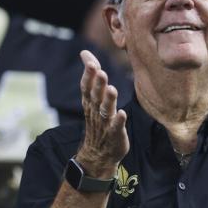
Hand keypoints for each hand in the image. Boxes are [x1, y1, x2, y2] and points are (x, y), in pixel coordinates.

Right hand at [75, 50, 128, 177]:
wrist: (98, 154)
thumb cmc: (98, 120)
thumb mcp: (93, 97)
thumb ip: (92, 75)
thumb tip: (85, 52)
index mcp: (90, 103)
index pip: (87, 87)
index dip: (88, 76)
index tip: (90, 62)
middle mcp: (95, 112)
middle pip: (95, 97)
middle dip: (97, 85)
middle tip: (100, 72)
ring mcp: (105, 124)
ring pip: (105, 111)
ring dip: (108, 100)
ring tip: (112, 89)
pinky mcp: (115, 135)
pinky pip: (116, 127)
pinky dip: (118, 121)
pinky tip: (123, 113)